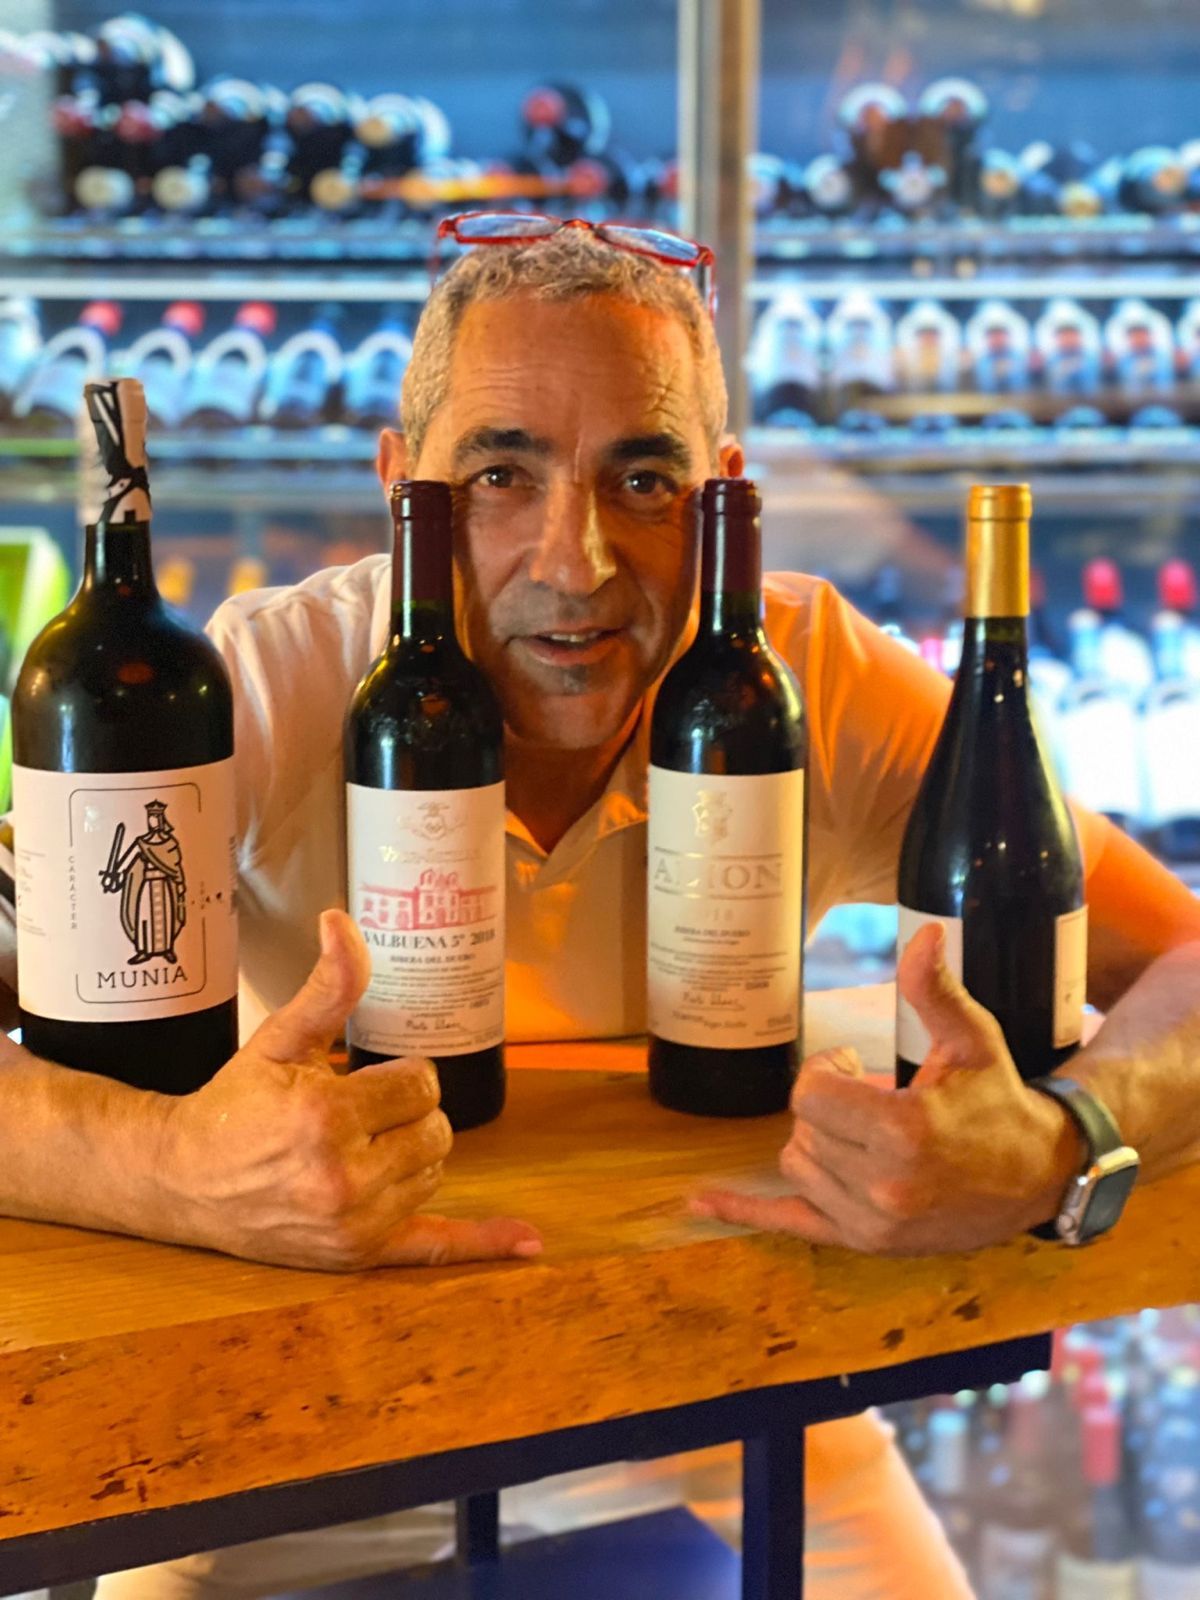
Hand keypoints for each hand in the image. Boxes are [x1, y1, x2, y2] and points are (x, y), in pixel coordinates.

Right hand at [156, 909, 541, 1270]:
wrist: (182, 1180)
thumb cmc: (233, 1105)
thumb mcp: (279, 1039)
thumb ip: (328, 987)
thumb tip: (343, 922)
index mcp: (327, 1116)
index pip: (421, 1085)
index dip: (398, 1077)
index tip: (362, 1080)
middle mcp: (343, 1175)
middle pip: (435, 1129)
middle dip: (407, 1113)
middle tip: (360, 1113)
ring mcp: (352, 1222)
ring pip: (435, 1171)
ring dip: (412, 1154)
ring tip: (361, 1147)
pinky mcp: (356, 1254)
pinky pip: (434, 1248)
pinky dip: (482, 1243)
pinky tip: (528, 1242)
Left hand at [692, 923, 1084, 1254]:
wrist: (1038, 1176)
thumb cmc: (998, 1100)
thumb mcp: (972, 1040)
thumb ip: (935, 990)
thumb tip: (925, 933)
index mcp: (904, 1132)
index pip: (809, 1096)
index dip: (824, 1072)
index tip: (853, 1063)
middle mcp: (884, 1186)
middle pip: (802, 1130)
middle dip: (826, 1108)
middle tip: (868, 1098)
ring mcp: (873, 1223)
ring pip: (795, 1166)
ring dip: (816, 1144)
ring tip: (865, 1134)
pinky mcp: (865, 1243)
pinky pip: (788, 1226)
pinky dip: (742, 1212)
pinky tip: (698, 1202)